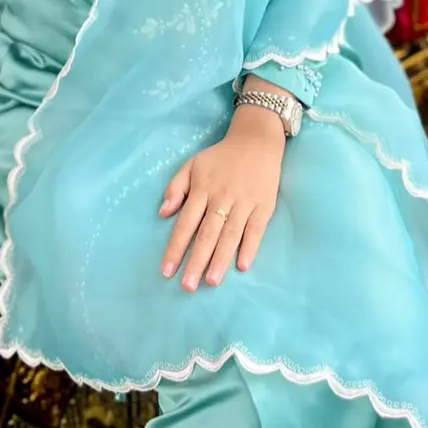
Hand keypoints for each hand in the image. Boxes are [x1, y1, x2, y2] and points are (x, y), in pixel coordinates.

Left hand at [159, 104, 284, 290]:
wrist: (256, 140)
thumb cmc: (221, 158)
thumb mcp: (193, 164)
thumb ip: (176, 187)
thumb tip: (163, 213)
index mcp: (202, 188)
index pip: (186, 222)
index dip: (176, 247)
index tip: (167, 271)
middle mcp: (222, 197)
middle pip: (207, 233)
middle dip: (196, 260)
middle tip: (187, 286)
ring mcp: (244, 202)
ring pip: (230, 234)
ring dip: (220, 259)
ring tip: (211, 281)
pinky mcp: (264, 205)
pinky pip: (256, 230)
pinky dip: (250, 247)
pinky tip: (243, 266)